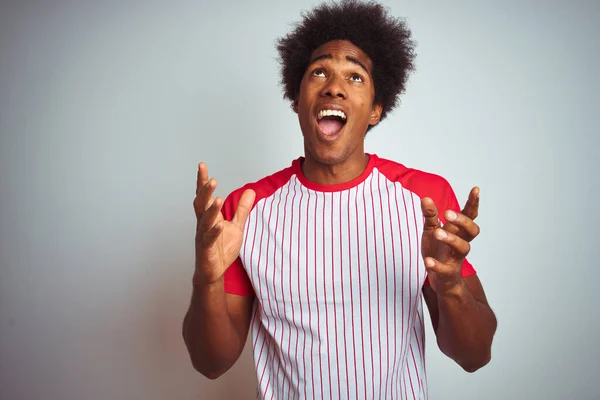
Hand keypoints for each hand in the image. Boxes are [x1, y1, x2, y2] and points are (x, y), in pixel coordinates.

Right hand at [193, 162, 254, 285]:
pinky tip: (220, 224)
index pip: (205, 196)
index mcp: (209, 217)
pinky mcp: (206, 250)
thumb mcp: (237, 226)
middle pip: (200, 204)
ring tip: (218, 198)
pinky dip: (214, 231)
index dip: (202, 181)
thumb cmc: (222, 248)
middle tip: (210, 179)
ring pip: (204, 221)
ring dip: (211, 209)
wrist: (214, 271)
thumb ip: (242, 209)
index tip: (202, 166)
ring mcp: (203, 237)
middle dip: (204, 191)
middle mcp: (203, 224)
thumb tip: (250, 191)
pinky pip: (209, 239)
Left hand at [420, 187, 479, 294]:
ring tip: (438, 233)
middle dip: (463, 221)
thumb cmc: (437, 251)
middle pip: (472, 231)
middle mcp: (460, 243)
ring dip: (451, 239)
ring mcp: (456, 259)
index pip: (470, 216)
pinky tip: (428, 261)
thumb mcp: (431, 230)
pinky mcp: (448, 273)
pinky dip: (437, 265)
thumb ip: (430, 215)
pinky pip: (446, 270)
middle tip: (448, 213)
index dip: (473, 203)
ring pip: (463, 248)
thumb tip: (426, 198)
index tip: (476, 189)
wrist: (439, 280)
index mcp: (457, 231)